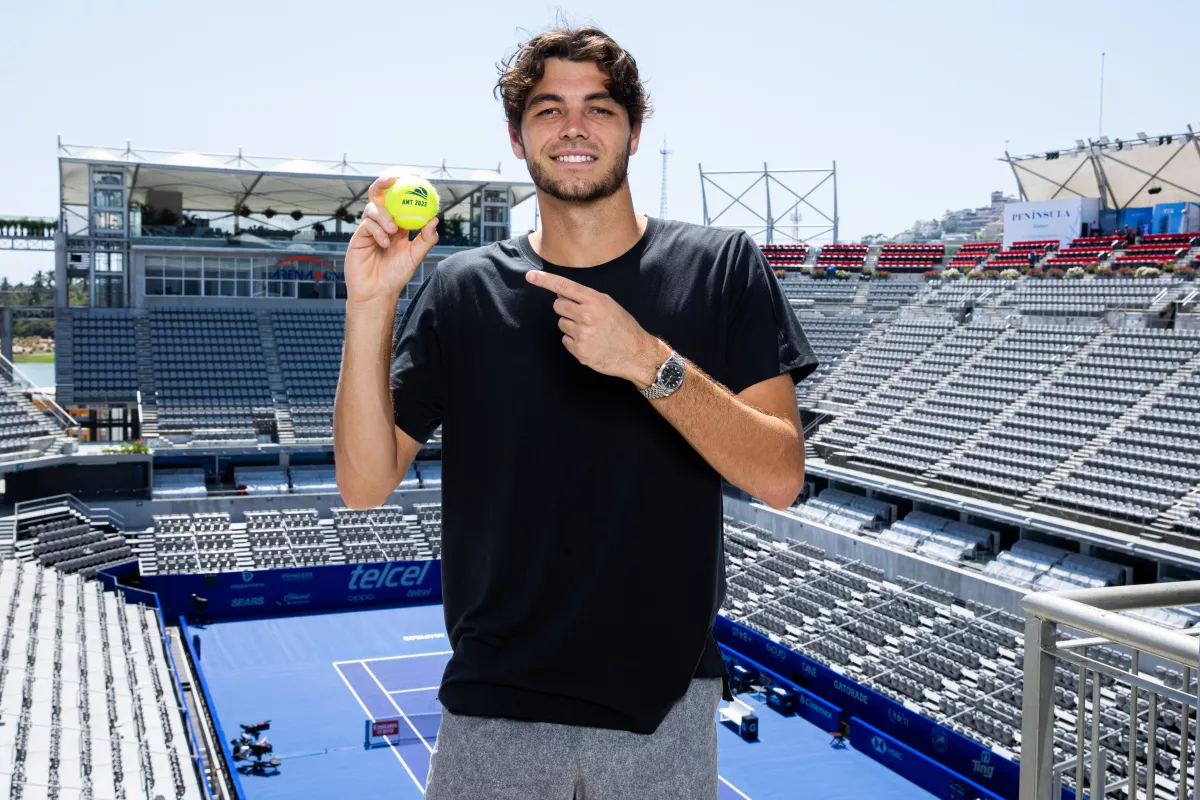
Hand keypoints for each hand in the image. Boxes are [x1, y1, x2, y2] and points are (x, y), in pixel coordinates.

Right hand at [344, 171, 438, 303]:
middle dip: (385, 182)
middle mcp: (383, 223)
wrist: (377, 292)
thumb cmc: (396, 276)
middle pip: (381, 195)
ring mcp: (370, 228)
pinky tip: (384, 243)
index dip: (406, 186)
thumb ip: (426, 239)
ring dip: (384, 215)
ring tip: (393, 231)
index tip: (416, 175)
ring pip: (373, 208)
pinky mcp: (358, 236)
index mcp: (398, 225)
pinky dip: (377, 230)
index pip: (401, 200)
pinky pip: (367, 224)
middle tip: (394, 178)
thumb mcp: (415, 257)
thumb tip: (435, 219)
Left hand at [526, 269, 664, 385]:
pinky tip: (590, 343)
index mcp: (595, 300)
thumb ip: (586, 298)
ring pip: (561, 324)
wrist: (636, 353)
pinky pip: (565, 340)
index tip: (530, 276)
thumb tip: (560, 294)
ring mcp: (582, 334)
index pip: (565, 287)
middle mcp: (587, 315)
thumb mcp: (609, 305)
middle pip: (558, 306)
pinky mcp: (579, 350)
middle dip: (566, 310)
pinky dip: (574, 341)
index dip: (545, 281)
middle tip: (582, 316)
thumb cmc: (623, 327)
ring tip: (591, 331)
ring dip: (571, 326)